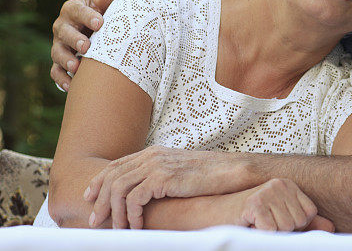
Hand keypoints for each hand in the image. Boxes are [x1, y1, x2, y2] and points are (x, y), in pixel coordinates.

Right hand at [50, 0, 116, 90]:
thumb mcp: (103, 5)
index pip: (77, 10)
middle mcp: (62, 26)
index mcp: (73, 9)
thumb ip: (105, 0)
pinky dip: (61, 79)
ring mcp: (59, 45)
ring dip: (66, 60)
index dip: (87, 16)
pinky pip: (55, 72)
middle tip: (86, 46)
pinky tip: (71, 86)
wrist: (97, 30)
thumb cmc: (102, 14)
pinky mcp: (59, 62)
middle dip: (74, 39)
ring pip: (57, 52)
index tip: (100, 23)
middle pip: (63, 32)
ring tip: (77, 67)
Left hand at [86, 146, 252, 228]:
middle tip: (94, 221)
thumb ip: (160, 176)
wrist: (231, 171)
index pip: (116, 165)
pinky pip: (134, 199)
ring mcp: (157, 165)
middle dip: (99, 200)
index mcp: (153, 153)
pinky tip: (137, 225)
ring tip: (117, 229)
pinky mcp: (163, 178)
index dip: (99, 182)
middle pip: (112, 176)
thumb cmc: (209, 176)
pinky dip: (131, 215)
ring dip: (114, 212)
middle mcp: (152, 156)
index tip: (90, 198)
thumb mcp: (179, 172)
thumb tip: (144, 194)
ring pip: (118, 188)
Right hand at [217, 179, 334, 231]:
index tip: (275, 220)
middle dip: (282, 230)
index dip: (295, 225)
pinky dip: (259, 234)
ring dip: (269, 233)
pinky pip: (271, 231)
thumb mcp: (280, 219)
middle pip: (298, 222)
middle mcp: (280, 184)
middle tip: (263, 223)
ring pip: (286, 228)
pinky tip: (249, 225)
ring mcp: (267, 191)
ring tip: (256, 224)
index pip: (310, 214)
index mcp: (289, 185)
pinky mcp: (255, 203)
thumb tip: (331, 227)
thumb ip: (306, 223)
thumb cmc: (248, 219)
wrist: (214, 215)